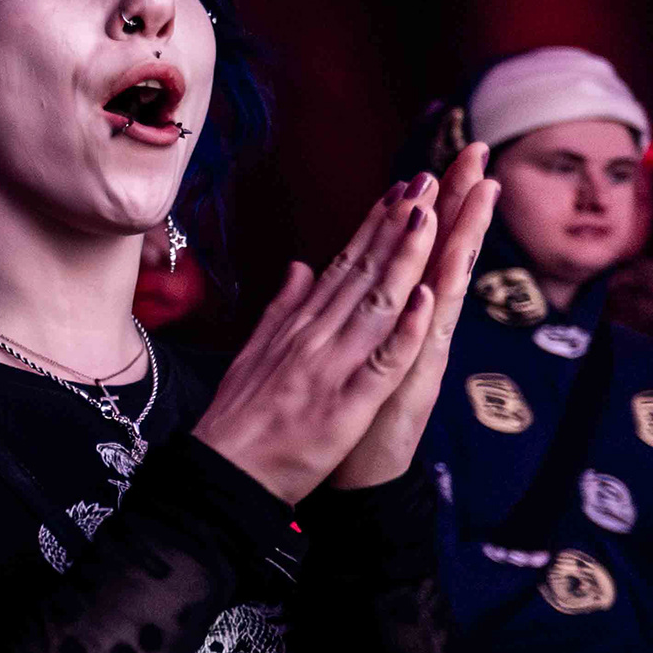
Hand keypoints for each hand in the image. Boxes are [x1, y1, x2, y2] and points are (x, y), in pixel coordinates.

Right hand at [195, 170, 459, 506]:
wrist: (223, 473)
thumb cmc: (242, 418)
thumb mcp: (257, 352)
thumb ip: (284, 308)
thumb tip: (302, 267)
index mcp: (298, 325)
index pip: (345, 264)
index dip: (376, 225)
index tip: (404, 188)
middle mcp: (314, 336)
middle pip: (363, 272)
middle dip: (398, 224)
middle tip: (429, 179)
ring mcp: (330, 367)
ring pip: (375, 304)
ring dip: (404, 259)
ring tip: (429, 217)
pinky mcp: (345, 404)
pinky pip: (381, 363)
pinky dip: (403, 330)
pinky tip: (425, 299)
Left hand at [327, 145, 496, 488]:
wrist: (354, 478)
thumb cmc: (352, 412)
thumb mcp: (350, 347)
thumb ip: (352, 305)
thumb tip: (345, 263)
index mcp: (401, 316)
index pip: (420, 248)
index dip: (432, 204)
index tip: (445, 156)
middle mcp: (419, 331)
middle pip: (443, 258)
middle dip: (459, 207)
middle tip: (478, 155)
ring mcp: (418, 359)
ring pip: (442, 293)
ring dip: (458, 246)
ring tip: (476, 198)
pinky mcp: (406, 393)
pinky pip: (417, 353)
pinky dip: (426, 322)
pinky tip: (437, 289)